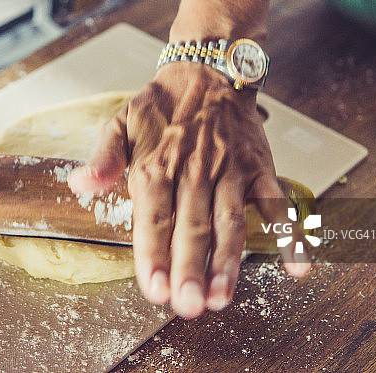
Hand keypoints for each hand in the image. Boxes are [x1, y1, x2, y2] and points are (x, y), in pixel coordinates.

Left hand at [69, 62, 309, 317]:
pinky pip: (278, 203)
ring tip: (222, 297)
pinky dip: (290, 234)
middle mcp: (194, 170)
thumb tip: (79, 184)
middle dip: (190, 269)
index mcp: (157, 165)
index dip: (153, 255)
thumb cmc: (161, 105)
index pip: (153, 217)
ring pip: (231, 222)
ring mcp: (230, 171)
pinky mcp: (259, 168)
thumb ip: (102, 158)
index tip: (153, 289)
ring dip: (228, 262)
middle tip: (188, 306)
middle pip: (192, 227)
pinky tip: (297, 267)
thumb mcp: (120, 123)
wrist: (208, 70)